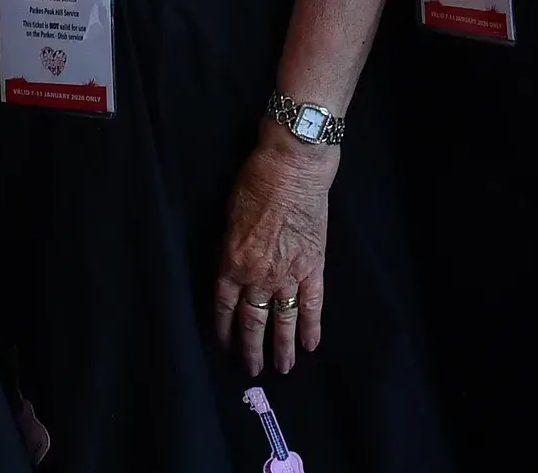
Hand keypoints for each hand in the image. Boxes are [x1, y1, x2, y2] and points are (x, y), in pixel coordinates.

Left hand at [210, 134, 336, 375]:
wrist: (292, 168)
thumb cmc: (254, 184)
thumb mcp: (228, 220)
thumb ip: (230, 252)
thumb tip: (233, 272)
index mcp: (231, 263)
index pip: (223, 307)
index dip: (223, 330)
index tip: (225, 347)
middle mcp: (257, 276)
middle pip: (251, 321)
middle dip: (250, 348)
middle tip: (252, 370)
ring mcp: (287, 274)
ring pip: (282, 320)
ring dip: (282, 347)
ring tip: (283, 368)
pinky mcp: (314, 267)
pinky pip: (312, 304)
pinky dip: (312, 326)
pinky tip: (311, 344)